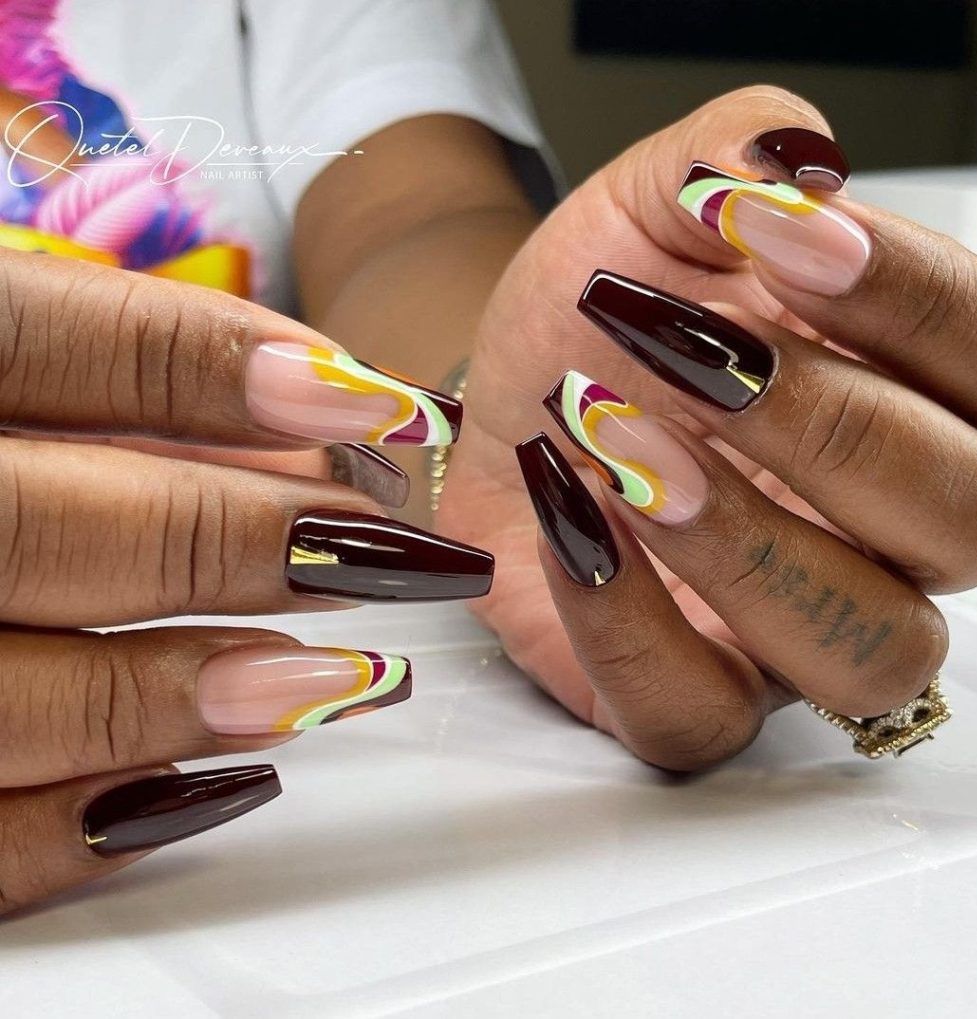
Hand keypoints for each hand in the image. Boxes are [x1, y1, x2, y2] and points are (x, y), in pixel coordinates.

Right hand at [0, 250, 491, 914]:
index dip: (241, 373)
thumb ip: (115, 373)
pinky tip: (222, 782)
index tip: (385, 408)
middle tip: (400, 553)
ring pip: (15, 701)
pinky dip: (100, 823)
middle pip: (65, 529)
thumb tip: (312, 407)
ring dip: (197, 692)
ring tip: (347, 678)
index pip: (73, 346)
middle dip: (255, 541)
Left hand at [440, 86, 976, 768]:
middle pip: (969, 523)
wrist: (503, 400)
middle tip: (685, 352)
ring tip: (617, 442)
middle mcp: (885, 535)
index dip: (911, 300)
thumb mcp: (655, 206)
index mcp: (917, 403)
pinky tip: (566, 514)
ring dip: (743, 544)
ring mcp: (793, 633)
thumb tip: (795, 165)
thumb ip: (734, 155)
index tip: (775, 233)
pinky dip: (624, 622)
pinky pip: (696, 716)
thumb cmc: (596, 318)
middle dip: (827, 428)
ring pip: (867, 652)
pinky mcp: (686, 693)